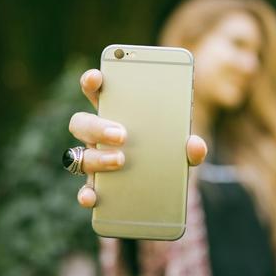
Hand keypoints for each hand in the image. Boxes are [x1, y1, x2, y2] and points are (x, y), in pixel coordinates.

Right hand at [69, 68, 207, 207]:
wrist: (167, 188)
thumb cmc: (168, 154)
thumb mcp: (183, 148)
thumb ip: (191, 146)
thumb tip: (195, 144)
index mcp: (116, 113)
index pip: (97, 91)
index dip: (92, 82)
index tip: (96, 77)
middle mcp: (98, 135)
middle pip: (82, 123)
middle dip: (98, 126)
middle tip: (122, 134)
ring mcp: (95, 160)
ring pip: (80, 155)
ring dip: (98, 158)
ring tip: (121, 161)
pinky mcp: (98, 187)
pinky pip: (85, 190)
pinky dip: (86, 194)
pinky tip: (93, 197)